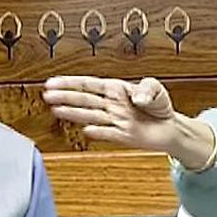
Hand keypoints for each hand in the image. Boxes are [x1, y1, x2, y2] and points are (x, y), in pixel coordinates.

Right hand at [42, 76, 215, 167]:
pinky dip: (98, 132)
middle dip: (65, 97)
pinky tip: (86, 131)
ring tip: (55, 109)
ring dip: (73, 112)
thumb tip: (139, 97)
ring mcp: (115, 120)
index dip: (70, 83)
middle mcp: (112, 104)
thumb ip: (147, 90)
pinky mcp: (122, 135)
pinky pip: (108, 133)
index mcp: (117, 89)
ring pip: (90, 115)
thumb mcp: (156, 89)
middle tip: (47, 95)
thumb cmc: (161, 105)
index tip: (53, 82)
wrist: (170, 127)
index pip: (89, 84)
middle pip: (84, 99)